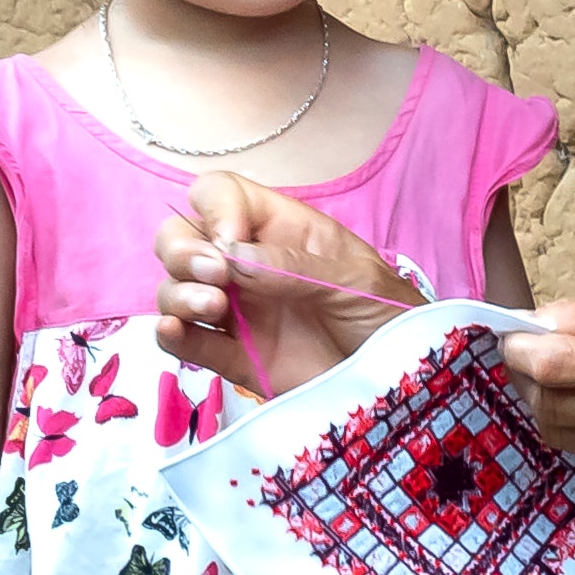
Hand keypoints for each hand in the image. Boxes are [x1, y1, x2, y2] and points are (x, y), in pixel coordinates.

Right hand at [153, 178, 410, 391]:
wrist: (404, 380)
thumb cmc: (389, 315)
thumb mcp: (356, 280)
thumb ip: (295, 267)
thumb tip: (229, 255)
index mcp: (279, 230)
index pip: (220, 195)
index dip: (214, 208)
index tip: (228, 239)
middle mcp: (247, 265)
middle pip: (180, 239)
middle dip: (180, 250)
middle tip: (213, 274)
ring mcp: (236, 311)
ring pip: (174, 288)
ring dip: (177, 292)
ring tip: (213, 305)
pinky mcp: (233, 356)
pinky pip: (186, 342)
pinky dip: (170, 335)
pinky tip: (173, 330)